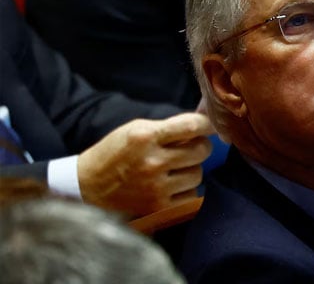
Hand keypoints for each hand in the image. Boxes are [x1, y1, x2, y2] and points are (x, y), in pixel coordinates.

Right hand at [77, 112, 213, 216]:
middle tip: (190, 148)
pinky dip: (186, 190)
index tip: (211, 127)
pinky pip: (191, 195)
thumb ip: (168, 127)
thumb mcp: (136, 130)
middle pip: (201, 151)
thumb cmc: (115, 153)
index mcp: (145, 136)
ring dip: (191, 169)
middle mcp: (152, 162)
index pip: (191, 126)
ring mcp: (156, 187)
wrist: (87, 188)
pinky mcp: (158, 207)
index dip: (207, 125)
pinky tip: (171, 185)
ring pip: (198, 174)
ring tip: (175, 168)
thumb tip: (204, 122)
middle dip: (200, 147)